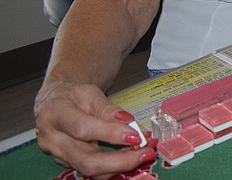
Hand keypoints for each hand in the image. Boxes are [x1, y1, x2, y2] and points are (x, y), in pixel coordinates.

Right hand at [34, 80, 157, 177]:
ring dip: (121, 165)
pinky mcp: (67, 163)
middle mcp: (53, 140)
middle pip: (87, 160)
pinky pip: (92, 169)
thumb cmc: (71, 95)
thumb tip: (128, 122)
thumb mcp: (89, 93)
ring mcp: (58, 155)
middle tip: (146, 151)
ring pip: (90, 170)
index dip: (110, 134)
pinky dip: (115, 165)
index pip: (83, 129)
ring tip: (144, 153)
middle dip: (120, 161)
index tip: (135, 135)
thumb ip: (108, 108)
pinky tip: (132, 155)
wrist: (54, 102)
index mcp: (55, 115)